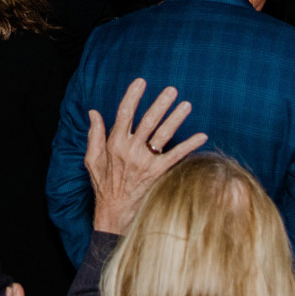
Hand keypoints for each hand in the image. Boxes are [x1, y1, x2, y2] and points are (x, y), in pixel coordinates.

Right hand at [85, 79, 208, 235]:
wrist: (115, 214)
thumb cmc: (103, 184)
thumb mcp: (92, 159)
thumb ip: (94, 134)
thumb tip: (94, 112)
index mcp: (114, 144)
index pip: (124, 114)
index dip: (132, 96)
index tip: (141, 81)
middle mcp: (130, 151)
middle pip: (147, 121)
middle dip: (160, 104)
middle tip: (172, 90)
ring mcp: (146, 162)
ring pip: (163, 136)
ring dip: (176, 119)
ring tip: (186, 105)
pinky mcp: (158, 173)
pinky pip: (176, 156)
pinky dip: (190, 146)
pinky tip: (202, 136)